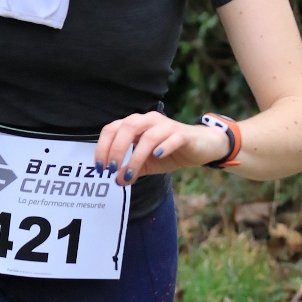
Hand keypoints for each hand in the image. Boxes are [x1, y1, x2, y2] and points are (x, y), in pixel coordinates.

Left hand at [95, 111, 229, 184]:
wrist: (199, 147)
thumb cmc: (168, 152)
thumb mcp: (146, 163)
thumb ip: (131, 169)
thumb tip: (118, 181)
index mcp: (135, 124)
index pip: (112, 129)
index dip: (103, 147)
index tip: (101, 167)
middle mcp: (148, 120)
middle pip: (127, 127)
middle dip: (116, 149)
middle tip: (112, 170)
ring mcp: (166, 125)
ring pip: (148, 136)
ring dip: (136, 156)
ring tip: (129, 173)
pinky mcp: (183, 134)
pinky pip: (172, 137)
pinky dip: (163, 146)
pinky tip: (157, 156)